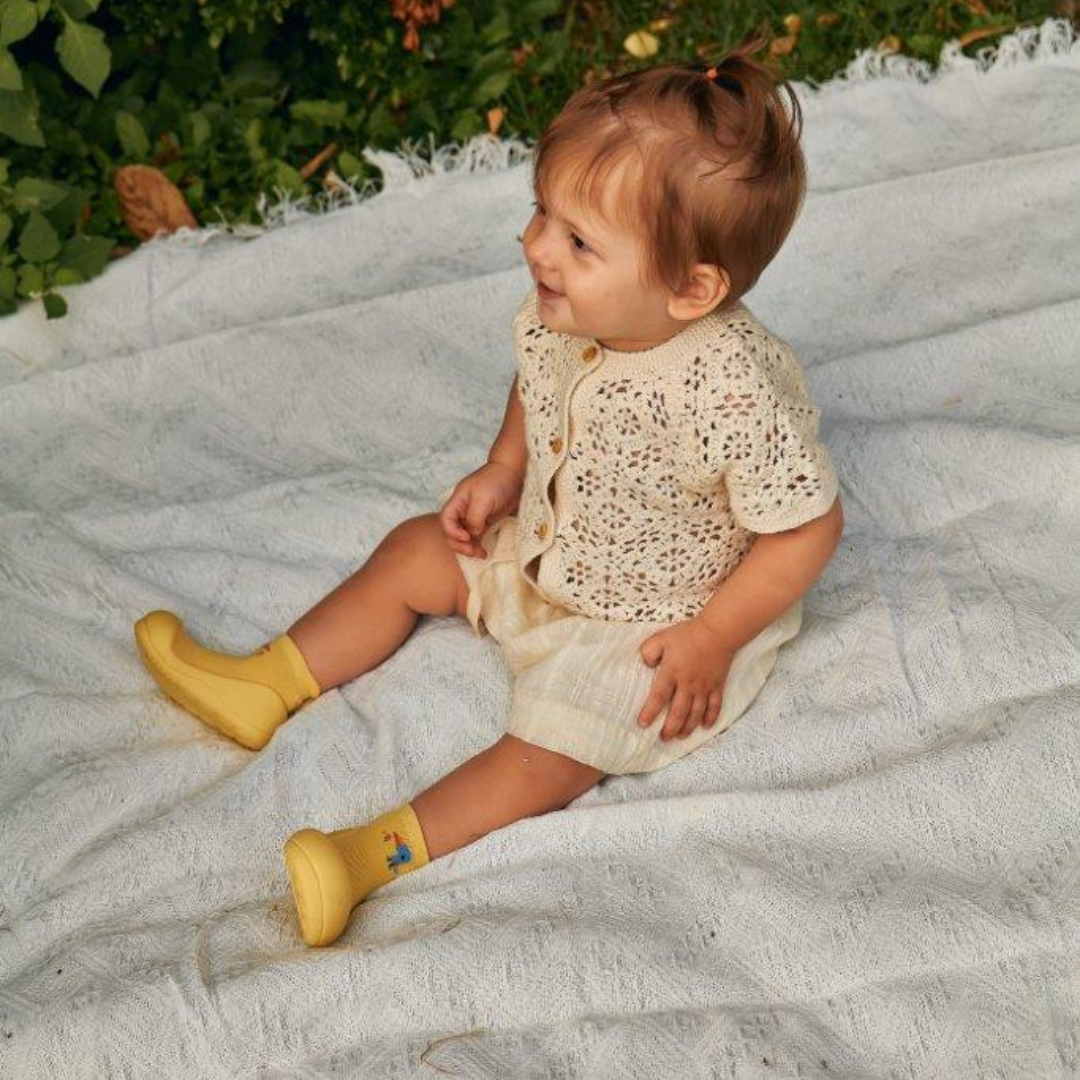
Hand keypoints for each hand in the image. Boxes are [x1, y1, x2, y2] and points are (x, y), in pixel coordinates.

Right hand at [440, 461, 523, 558]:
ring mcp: (474, 516)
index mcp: (458, 501)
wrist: (516, 473)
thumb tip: (473, 534)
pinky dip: (479, 545)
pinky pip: (477, 537)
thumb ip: (474, 518)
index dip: (452, 532)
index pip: (445, 520)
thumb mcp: (483, 498)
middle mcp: (463, 510)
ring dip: (470, 548)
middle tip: (473, 552)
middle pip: (452, 532)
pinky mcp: (486, 521)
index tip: (467, 537)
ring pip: (464, 537)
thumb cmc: (498, 480)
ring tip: (481, 554)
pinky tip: (485, 552)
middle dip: (460, 544)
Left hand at [637, 617, 736, 740]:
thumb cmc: (688, 634)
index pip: (658, 697)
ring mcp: (704, 687)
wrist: (718, 631)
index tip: (642, 724)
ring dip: (688, 727)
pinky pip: (715, 706)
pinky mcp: (717, 686)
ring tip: (680, 737)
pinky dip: (710, 718)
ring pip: (696, 713)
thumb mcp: (661, 638)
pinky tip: (705, 727)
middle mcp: (688, 684)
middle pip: (678, 712)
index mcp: (672, 672)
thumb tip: (645, 665)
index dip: (650, 712)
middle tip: (663, 739)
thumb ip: (648, 651)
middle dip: (670, 728)